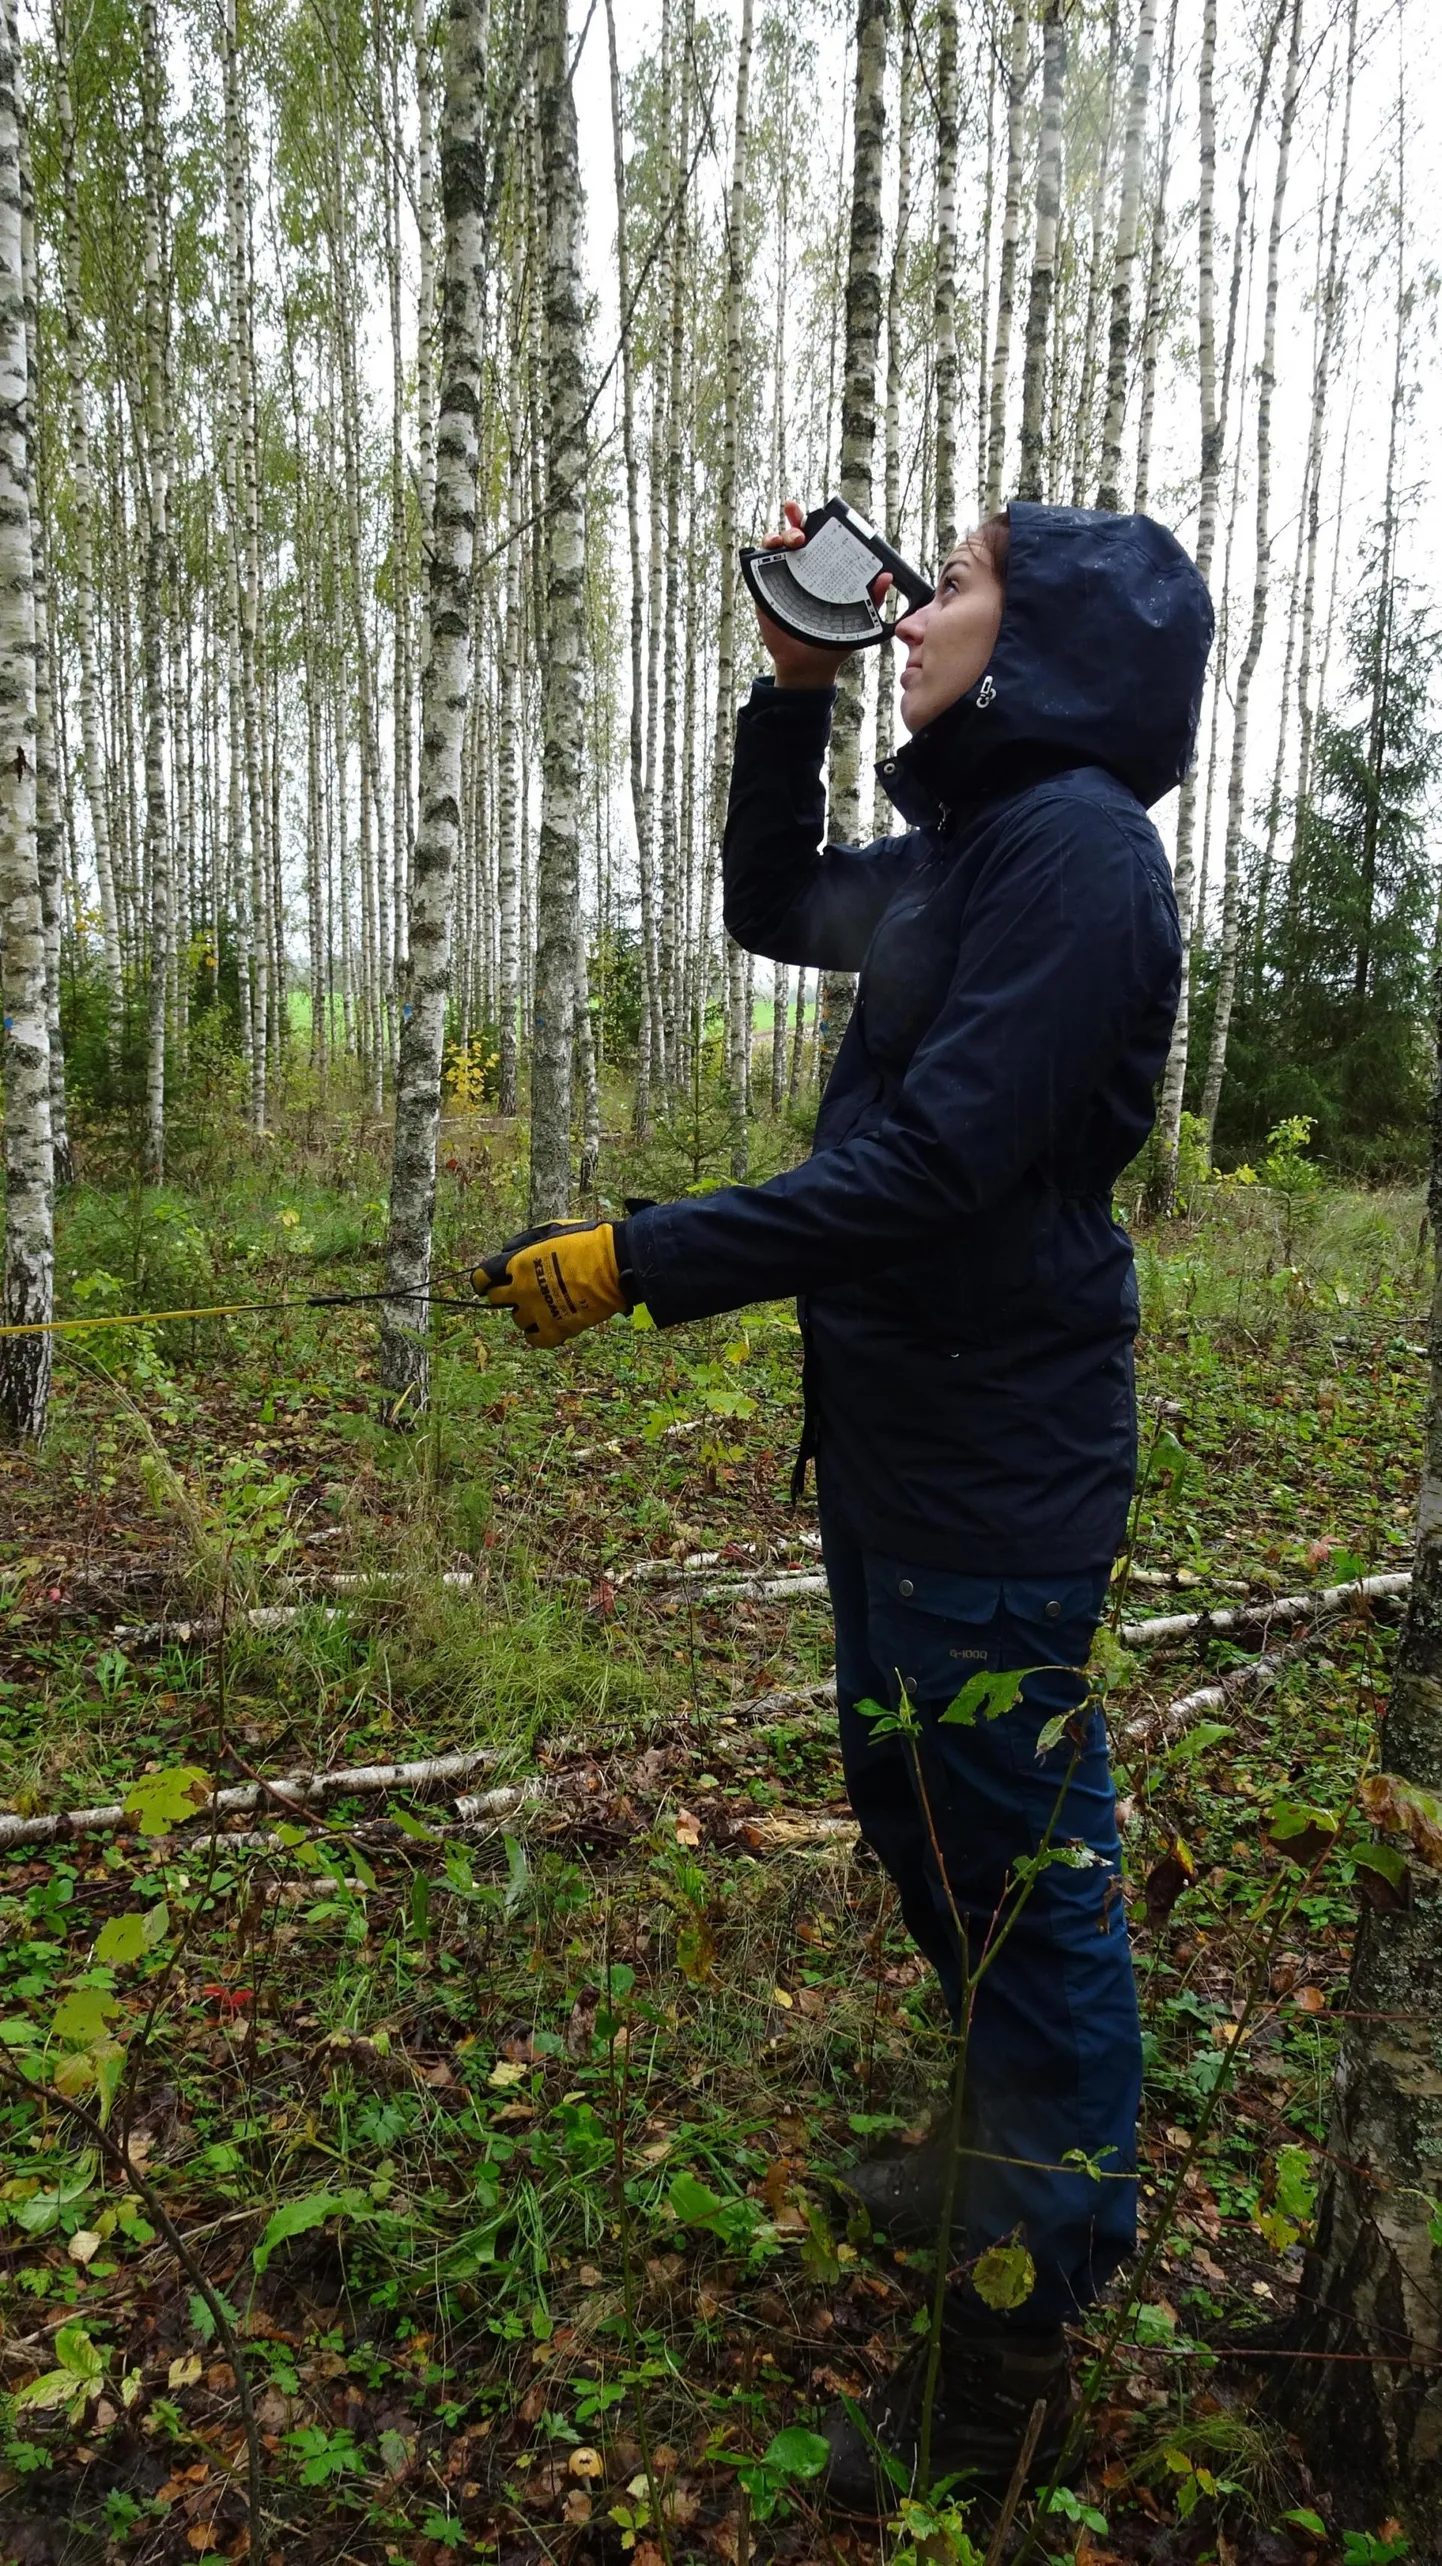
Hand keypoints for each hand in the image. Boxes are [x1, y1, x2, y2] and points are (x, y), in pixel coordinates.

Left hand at [475, 1221, 627, 1348]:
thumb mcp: (551, 1229)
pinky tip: (545, 1325)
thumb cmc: (586, 1240)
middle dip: (503, 1294)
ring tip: (541, 1305)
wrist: (615, 1263)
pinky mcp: (555, 1329)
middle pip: (496, 1300)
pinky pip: (534, 1339)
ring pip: (516, 1319)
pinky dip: (537, 1334)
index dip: (482, 1280)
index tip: (486, 1282)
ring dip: (524, 1312)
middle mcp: (521, 1290)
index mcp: (517, 1263)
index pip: (482, 1277)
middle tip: (519, 1291)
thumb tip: (505, 1251)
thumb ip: (523, 1241)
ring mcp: (538, 1311)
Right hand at [753, 499, 892, 688]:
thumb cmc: (834, 639)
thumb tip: (886, 576)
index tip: (822, 513)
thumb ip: (873, 597)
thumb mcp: (860, 617)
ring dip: (777, 536)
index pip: (821, 538)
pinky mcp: (764, 591)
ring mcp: (781, 577)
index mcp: (824, 568)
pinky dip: (760, 555)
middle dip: (796, 521)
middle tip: (800, 527)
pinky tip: (767, 552)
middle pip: (795, 534)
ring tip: (785, 542)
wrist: (810, 665)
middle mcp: (802, 568)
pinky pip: (758, 568)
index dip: (819, 521)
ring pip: (775, 546)